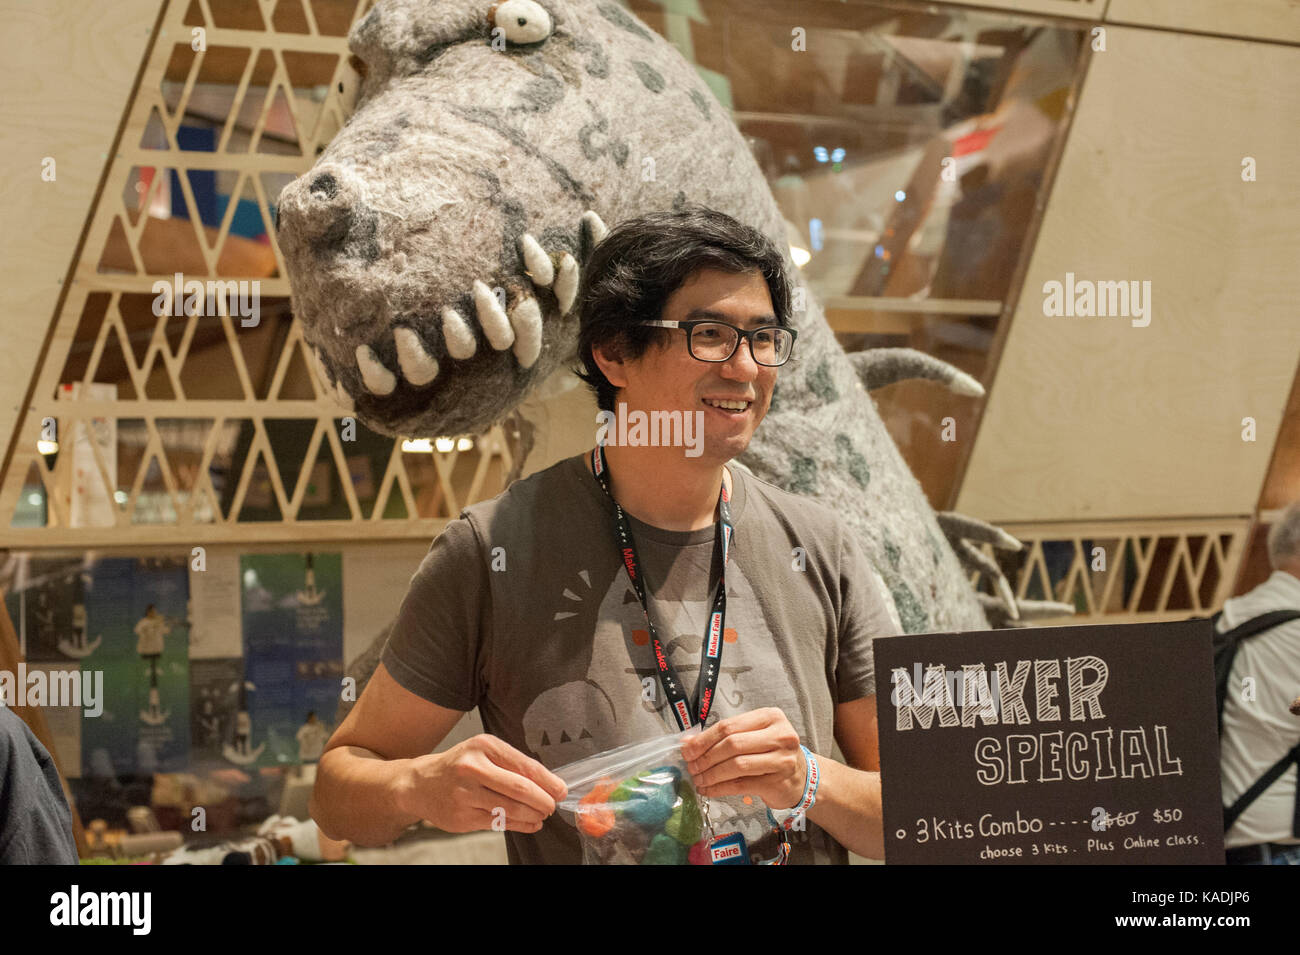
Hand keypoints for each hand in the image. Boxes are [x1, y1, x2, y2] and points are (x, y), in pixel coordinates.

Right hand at [394, 734, 567, 833]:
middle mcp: (473, 768)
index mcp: (483, 746)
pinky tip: (529, 823)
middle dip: (543, 800)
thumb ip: (512, 764)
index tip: (561, 789)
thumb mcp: (484, 752)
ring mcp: (465, 795)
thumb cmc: (459, 765)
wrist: (420, 783)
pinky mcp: (462, 817)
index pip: (525, 766)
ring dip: (533, 815)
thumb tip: (548, 782)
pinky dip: (520, 825)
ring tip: (542, 815)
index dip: (548, 781)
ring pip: (511, 809)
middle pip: (520, 789)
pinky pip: (499, 823)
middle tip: (553, 805)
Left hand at [680, 707, 805, 810]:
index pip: (729, 725)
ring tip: (698, 779)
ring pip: (736, 765)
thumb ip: (725, 736)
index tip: (687, 748)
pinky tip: (708, 790)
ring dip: (711, 774)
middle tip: (691, 766)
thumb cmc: (773, 753)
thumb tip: (688, 742)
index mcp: (771, 717)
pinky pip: (741, 785)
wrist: (802, 778)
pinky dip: (719, 788)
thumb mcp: (754, 736)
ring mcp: (781, 760)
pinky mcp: (778, 782)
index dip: (704, 738)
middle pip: (732, 744)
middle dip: (705, 756)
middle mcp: (780, 736)